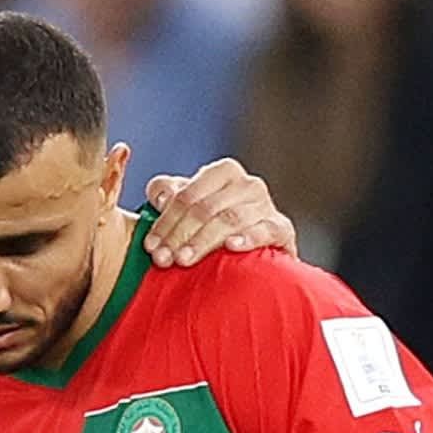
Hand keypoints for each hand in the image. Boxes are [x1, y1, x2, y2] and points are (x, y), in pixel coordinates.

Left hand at [143, 158, 296, 266]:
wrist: (253, 255)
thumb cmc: (212, 226)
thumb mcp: (186, 206)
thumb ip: (166, 193)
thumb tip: (161, 198)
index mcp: (222, 172)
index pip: (186, 196)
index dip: (165, 222)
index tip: (150, 247)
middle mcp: (247, 184)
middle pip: (205, 208)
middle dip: (179, 235)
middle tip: (163, 260)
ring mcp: (266, 205)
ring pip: (229, 219)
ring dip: (203, 241)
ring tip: (184, 260)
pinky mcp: (282, 229)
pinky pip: (266, 230)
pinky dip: (248, 237)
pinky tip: (232, 246)